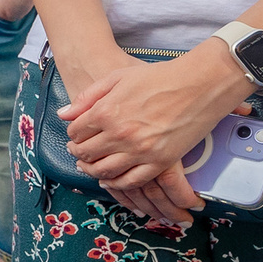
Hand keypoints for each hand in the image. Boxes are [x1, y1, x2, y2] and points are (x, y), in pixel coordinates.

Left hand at [60, 43, 248, 225]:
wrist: (199, 84)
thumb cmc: (158, 78)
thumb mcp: (117, 78)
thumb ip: (87, 97)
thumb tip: (64, 115)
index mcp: (106, 112)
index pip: (76, 132)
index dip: (73, 135)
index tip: (76, 135)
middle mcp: (120, 134)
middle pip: (86, 153)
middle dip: (78, 153)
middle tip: (77, 152)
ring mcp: (140, 151)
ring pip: (104, 171)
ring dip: (92, 171)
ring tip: (90, 166)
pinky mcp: (160, 162)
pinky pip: (131, 181)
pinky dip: (116, 183)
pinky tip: (111, 178)